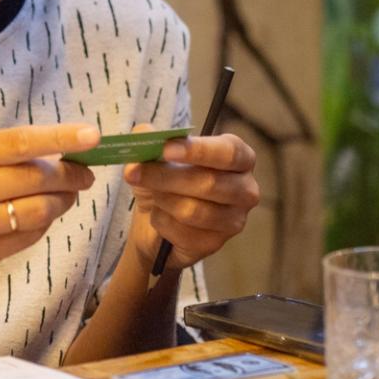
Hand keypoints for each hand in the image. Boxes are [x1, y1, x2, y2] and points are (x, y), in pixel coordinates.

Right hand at [0, 124, 98, 295]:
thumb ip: (0, 158)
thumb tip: (60, 153)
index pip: (19, 142)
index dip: (60, 137)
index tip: (92, 135)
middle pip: (34, 178)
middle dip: (69, 176)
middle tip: (86, 175)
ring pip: (37, 211)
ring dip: (61, 203)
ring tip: (67, 198)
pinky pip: (26, 238)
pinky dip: (43, 226)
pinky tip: (42, 219)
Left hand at [123, 132, 259, 270]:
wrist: (155, 220)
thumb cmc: (165, 179)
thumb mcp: (154, 154)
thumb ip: (150, 139)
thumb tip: (143, 134)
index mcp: (239, 157)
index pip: (228, 152)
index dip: (199, 150)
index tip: (166, 149)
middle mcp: (245, 188)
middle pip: (209, 183)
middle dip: (167, 177)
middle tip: (133, 172)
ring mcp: (234, 219)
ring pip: (193, 210)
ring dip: (162, 200)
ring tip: (152, 194)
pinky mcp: (217, 243)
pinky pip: (184, 233)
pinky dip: (162, 222)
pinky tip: (160, 216)